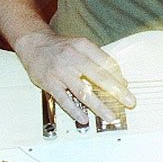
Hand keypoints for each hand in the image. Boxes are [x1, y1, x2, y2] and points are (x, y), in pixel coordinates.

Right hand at [13, 31, 135, 124]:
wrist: (33, 43)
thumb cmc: (61, 48)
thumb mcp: (81, 47)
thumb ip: (100, 61)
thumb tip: (120, 80)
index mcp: (84, 47)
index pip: (107, 63)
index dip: (119, 77)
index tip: (127, 88)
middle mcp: (73, 58)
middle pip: (99, 77)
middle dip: (117, 92)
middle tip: (129, 102)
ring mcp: (60, 71)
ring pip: (83, 91)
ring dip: (99, 106)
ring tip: (110, 116)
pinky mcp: (49, 82)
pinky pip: (64, 99)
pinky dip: (74, 110)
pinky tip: (84, 118)